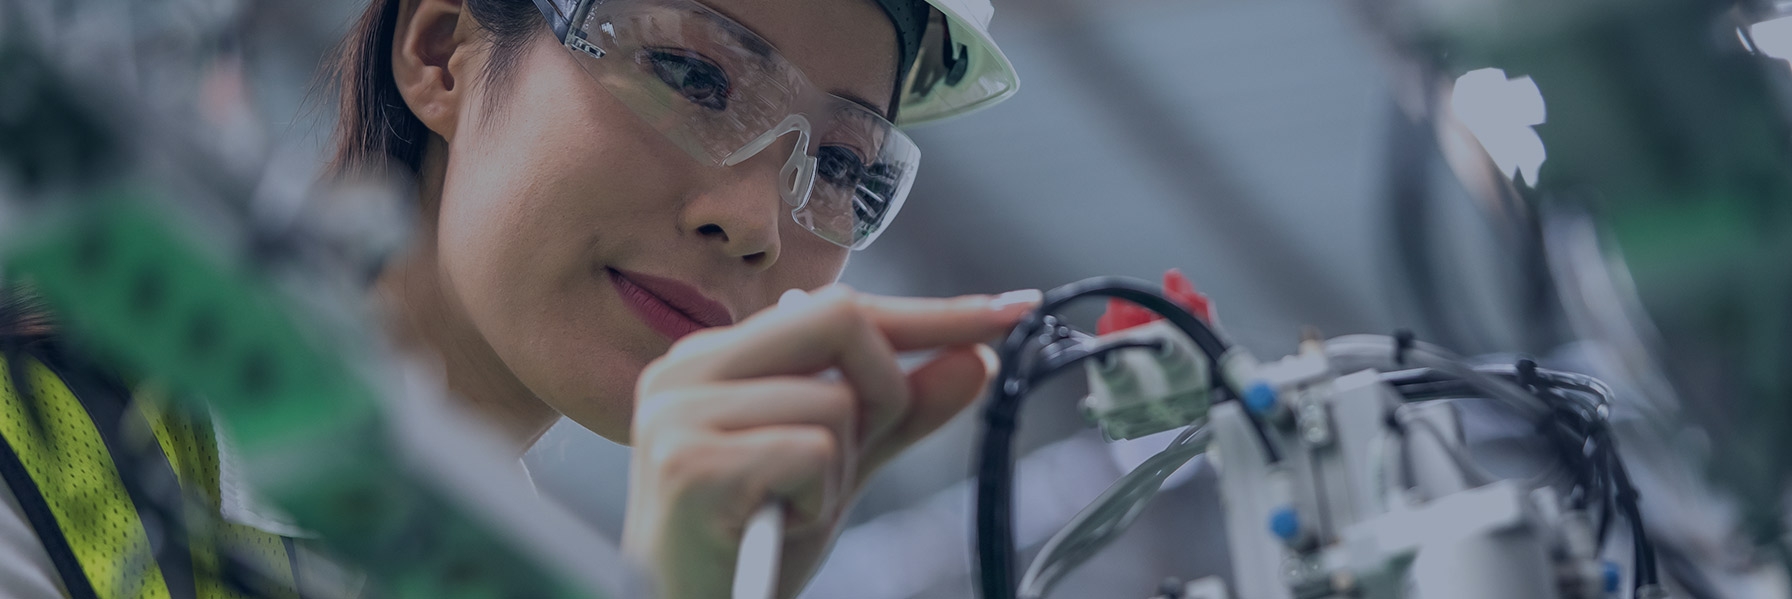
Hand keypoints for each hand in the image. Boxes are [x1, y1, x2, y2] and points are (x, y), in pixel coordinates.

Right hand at [621, 284, 1040, 597]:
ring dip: (839, 470)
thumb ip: (901, 411)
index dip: (931, 313)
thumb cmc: (751, 548)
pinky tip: (774, 524)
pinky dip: (816, 499)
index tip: (1010, 310)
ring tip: (788, 507)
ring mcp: (679, 414)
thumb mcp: (839, 468)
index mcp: (714, 358)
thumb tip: (974, 357)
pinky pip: (811, 451)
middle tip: (852, 457)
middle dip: (883, 391)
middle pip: (840, 319)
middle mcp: (685, 370)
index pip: (839, 309)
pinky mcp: (688, 463)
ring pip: (835, 401)